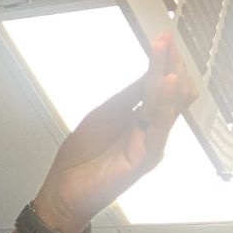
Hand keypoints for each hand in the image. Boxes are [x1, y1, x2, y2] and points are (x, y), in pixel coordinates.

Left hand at [32, 33, 197, 232]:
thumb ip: (127, 97)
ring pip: (167, 109)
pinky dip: (162, 107)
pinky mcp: (143, 160)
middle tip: (166, 42)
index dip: (162, 64)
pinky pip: (158, 130)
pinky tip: (163, 87)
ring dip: (167, 82)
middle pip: (169, 95)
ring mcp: (148, 146)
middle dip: (169, 67)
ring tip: (167, 59)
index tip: (162, 40)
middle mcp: (148, 132)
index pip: (159, 88)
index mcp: (138, 121)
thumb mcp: (102, 116)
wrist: (63, 192)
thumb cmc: (80, 159)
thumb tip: (149, 73)